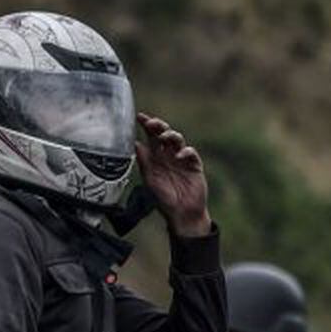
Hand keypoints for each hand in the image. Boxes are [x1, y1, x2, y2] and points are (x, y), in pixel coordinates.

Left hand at [134, 113, 209, 237]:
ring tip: (164, 138)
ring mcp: (181, 159)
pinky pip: (190, 152)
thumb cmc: (164, 199)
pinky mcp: (194, 165)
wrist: (182, 214)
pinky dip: (185, 151)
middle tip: (153, 124)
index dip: (146, 125)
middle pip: (164, 133)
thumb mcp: (150, 180)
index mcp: (155, 157)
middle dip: (159, 125)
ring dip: (170, 135)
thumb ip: (144, 162)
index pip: (150, 136)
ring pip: (177, 139)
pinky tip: (178, 156)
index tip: (140, 117)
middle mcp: (168, 155)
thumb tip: (136, 144)